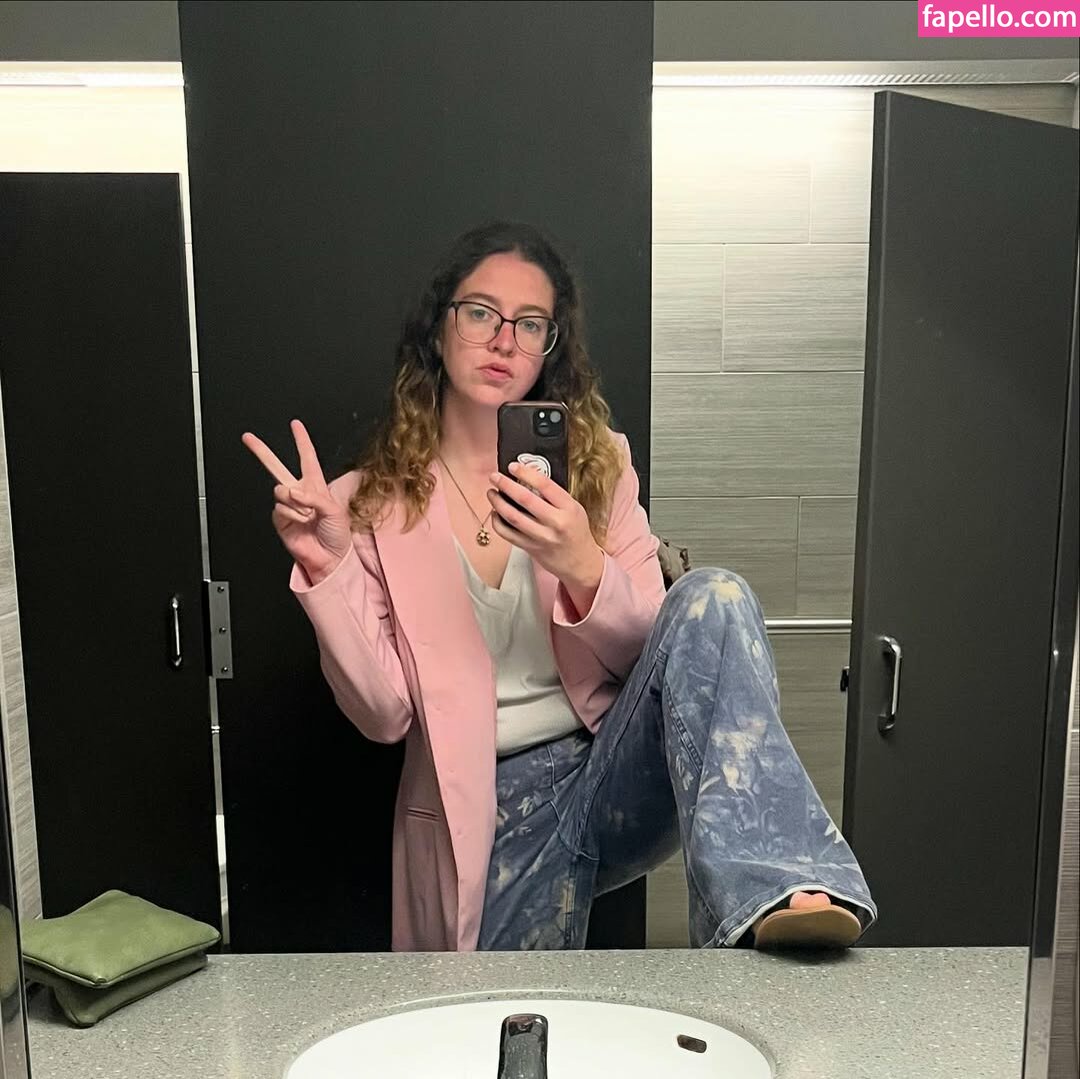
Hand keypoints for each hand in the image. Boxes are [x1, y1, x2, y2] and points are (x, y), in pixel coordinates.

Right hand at [242, 419, 352, 583]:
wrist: (329, 558)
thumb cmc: (337, 534)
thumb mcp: (334, 510)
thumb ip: (314, 497)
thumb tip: (292, 492)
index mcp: (316, 485)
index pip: (307, 458)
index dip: (302, 440)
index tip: (295, 425)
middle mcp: (300, 492)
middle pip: (277, 467)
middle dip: (261, 452)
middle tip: (248, 438)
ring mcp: (288, 505)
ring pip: (280, 490)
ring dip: (296, 504)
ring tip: (309, 517)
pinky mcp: (280, 519)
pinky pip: (279, 508)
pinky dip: (292, 515)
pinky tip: (301, 523)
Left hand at [487, 463, 604, 612]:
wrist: (579, 561)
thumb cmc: (576, 531)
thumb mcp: (574, 508)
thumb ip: (555, 496)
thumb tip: (528, 478)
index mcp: (568, 509)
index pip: (545, 485)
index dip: (526, 472)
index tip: (513, 466)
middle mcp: (555, 523)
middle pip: (525, 499)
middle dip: (505, 485)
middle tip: (495, 477)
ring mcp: (541, 537)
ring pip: (512, 517)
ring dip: (497, 502)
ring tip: (491, 493)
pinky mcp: (530, 548)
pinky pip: (508, 534)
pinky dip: (498, 522)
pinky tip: (496, 513)